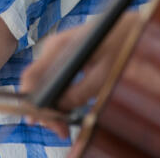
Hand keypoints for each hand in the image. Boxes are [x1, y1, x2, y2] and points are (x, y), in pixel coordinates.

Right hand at [20, 11, 140, 137]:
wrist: (129, 27)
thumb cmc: (119, 45)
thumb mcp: (103, 74)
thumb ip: (79, 93)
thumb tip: (59, 111)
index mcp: (58, 47)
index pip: (31, 77)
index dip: (30, 102)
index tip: (40, 123)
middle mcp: (52, 48)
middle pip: (36, 85)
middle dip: (46, 112)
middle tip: (62, 132)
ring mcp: (56, 53)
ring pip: (44, 86)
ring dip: (52, 108)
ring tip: (65, 128)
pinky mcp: (62, 58)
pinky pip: (53, 81)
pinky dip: (58, 99)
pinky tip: (66, 113)